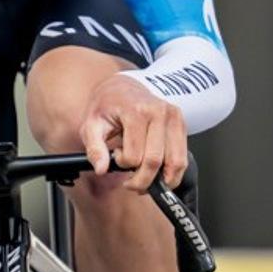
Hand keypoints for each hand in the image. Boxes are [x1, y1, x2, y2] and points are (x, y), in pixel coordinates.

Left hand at [79, 74, 186, 192]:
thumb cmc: (106, 107)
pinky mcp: (181, 124)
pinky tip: (157, 171)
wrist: (121, 88)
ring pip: (174, 163)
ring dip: (160, 180)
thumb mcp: (90, 125)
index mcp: (136, 111)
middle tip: (130, 182)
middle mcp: (159, 112)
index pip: (134, 156)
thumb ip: (94, 149)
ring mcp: (173, 117)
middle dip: (142, 180)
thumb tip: (101, 169)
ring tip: (144, 178)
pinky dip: (171, 172)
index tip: (116, 159)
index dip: (123, 165)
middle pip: (155, 162)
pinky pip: (182, 157)